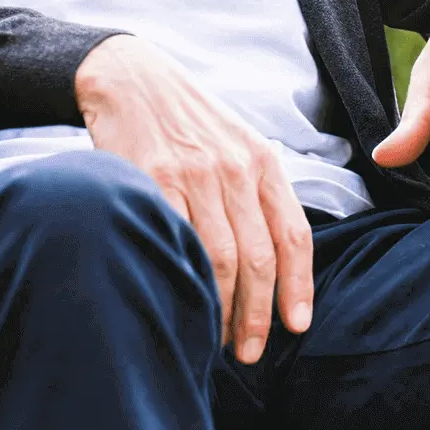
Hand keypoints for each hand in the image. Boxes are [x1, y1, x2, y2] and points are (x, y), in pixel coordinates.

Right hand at [75, 35, 312, 363]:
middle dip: (258, 315)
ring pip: (220, 259)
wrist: (131, 77)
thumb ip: (256, 188)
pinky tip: (184, 301)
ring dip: (222, 309)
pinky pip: (177, 243)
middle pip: (258, 258)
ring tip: (218, 338)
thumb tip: (276, 257)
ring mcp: (194, 175)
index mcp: (260, 159)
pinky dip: (185, 280)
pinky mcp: (154, 180)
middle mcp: (233, 168)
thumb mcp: (235, 139)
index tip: (296, 325)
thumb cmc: (185, 117)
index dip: (299, 287)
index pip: (292, 234)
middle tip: (251, 351)